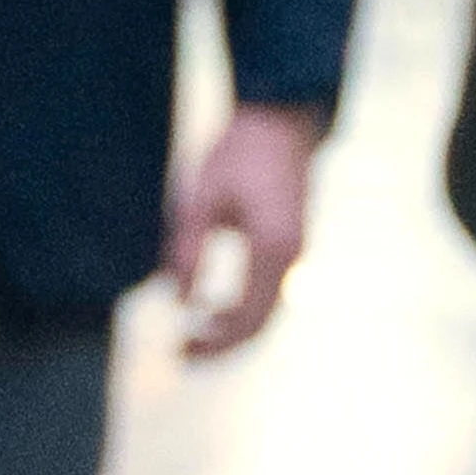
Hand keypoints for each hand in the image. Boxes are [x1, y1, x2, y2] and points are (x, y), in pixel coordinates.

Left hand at [164, 102, 327, 355]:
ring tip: (192, 336)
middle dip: (222, 346)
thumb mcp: (200, 201)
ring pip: (268, 310)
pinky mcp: (292, 243)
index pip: (246, 318)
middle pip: (261, 324)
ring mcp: (297, 250)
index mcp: (272, 248)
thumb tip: (178, 301)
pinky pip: (270, 292)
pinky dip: (243, 310)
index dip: (213, 343)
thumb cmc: (237, 153)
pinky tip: (212, 308)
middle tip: (181, 356)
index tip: (179, 349)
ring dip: (232, 330)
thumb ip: (187, 252)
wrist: (282, 118)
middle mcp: (292, 256)